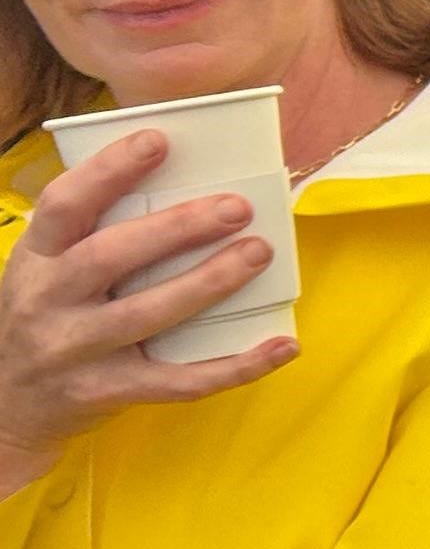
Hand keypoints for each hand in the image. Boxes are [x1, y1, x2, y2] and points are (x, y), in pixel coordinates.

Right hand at [0, 130, 298, 501]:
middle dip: (177, 228)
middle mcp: (47, 301)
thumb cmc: (44, 318)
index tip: (158, 140)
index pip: (63, 205)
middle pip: (110, 256)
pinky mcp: (106, 392)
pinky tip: (283, 345)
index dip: (108, 170)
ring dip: (210, 282)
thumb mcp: (43, 271)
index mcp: (35, 259)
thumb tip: (181, 183)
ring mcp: (74, 351)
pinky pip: (181, 382)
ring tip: (259, 253)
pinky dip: (238, 366)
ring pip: (149, 314)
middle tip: (238, 207)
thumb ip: (90, 235)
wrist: (3, 408)